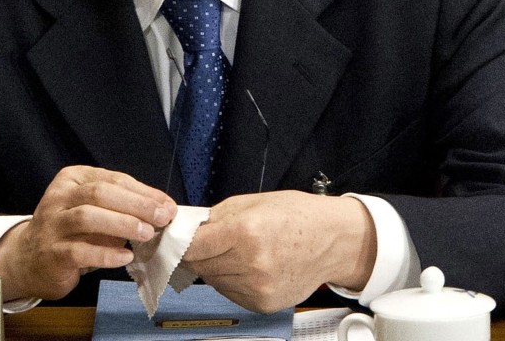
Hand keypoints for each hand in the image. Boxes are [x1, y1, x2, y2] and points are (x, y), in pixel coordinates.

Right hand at [0, 165, 176, 299]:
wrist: (29, 259)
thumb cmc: (72, 231)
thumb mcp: (95, 209)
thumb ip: (123, 205)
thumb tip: (163, 208)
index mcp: (72, 178)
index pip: (112, 179)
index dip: (143, 191)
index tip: (167, 205)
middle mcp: (59, 197)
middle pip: (99, 193)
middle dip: (135, 204)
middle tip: (161, 217)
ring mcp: (52, 224)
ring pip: (88, 217)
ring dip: (122, 224)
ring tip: (147, 234)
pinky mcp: (51, 253)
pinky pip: (80, 251)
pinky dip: (105, 254)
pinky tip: (125, 257)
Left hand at [181, 191, 375, 312]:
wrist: (333, 240)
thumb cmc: (298, 216)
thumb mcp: (253, 202)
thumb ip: (216, 217)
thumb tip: (187, 228)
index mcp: (246, 232)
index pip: (193, 246)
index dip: (178, 242)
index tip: (171, 239)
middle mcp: (251, 263)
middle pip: (200, 264)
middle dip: (197, 253)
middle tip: (206, 241)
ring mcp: (258, 287)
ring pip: (213, 280)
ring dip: (214, 266)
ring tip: (235, 251)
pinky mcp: (263, 303)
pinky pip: (230, 292)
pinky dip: (231, 280)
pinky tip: (247, 265)